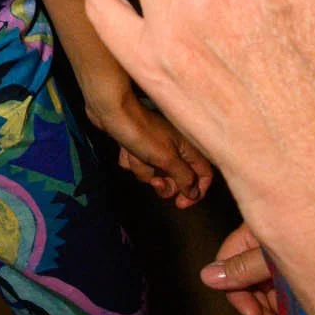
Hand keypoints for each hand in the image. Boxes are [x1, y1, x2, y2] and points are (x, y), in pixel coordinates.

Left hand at [82, 82, 213, 206]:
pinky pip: (137, 164)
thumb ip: (183, 177)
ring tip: (134, 155)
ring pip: (153, 173)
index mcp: (187, 148)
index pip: (203, 175)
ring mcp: (155, 146)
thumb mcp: (166, 159)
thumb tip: (194, 193)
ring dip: (142, 169)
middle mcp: (174, 147)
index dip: (195, 191)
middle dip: (164, 184)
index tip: (180, 203)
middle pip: (177, 179)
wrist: (111, 111)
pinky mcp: (137, 146)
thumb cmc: (141, 133)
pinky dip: (130, 161)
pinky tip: (124, 150)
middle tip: (154, 182)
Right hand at [201, 223, 279, 314]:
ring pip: (267, 288)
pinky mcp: (303, 271)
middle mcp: (266, 245)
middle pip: (248, 279)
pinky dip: (287, 306)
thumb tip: (206, 277)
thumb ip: (242, 267)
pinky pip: (286, 290)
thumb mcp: (274, 255)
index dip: (237, 292)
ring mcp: (285, 258)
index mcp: (254, 233)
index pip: (228, 263)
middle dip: (258, 307)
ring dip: (273, 312)